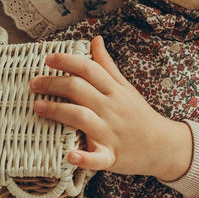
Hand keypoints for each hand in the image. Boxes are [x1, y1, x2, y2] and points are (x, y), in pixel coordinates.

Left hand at [29, 35, 192, 180]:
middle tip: (34, 83)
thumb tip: (95, 39)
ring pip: (82, 117)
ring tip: (38, 107)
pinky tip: (69, 156)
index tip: (48, 59)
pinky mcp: (111, 156)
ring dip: (58, 111)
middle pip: (79, 90)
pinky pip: (96, 158)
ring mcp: (111, 133)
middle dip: (54, 84)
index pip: (89, 69)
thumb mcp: (126, 88)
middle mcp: (111, 109)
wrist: (164, 147)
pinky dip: (83, 158)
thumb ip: (107, 66)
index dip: (67, 61)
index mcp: (114, 91)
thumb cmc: (139, 116)